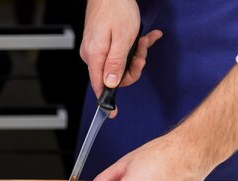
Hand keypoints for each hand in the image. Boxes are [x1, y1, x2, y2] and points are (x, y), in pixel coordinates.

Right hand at [81, 0, 161, 114]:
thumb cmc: (116, 8)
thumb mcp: (123, 38)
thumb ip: (116, 63)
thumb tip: (110, 85)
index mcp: (95, 56)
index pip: (99, 86)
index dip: (108, 100)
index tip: (113, 113)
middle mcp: (92, 55)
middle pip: (113, 76)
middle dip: (133, 67)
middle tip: (143, 52)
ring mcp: (96, 50)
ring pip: (118, 64)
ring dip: (136, 55)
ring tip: (145, 40)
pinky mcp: (101, 44)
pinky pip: (117, 54)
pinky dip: (133, 48)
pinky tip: (145, 37)